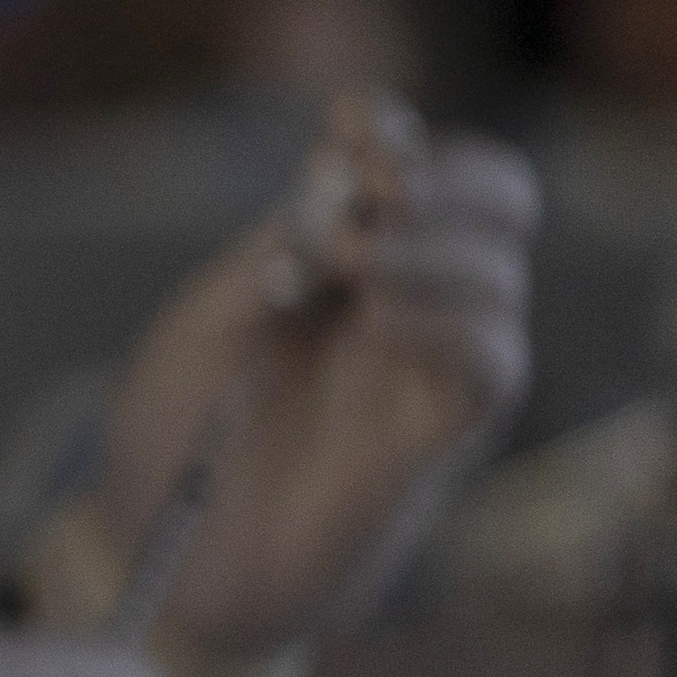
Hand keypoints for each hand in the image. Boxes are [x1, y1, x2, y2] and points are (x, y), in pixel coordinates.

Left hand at [31, 99, 534, 664]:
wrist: (173, 553)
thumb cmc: (178, 433)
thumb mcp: (203, 320)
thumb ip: (275, 244)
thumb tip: (344, 160)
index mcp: (344, 256)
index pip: (413, 163)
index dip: (393, 133)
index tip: (354, 124)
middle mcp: (406, 299)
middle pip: (497, 200)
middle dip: (450, 175)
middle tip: (378, 189)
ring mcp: (432, 364)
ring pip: (504, 270)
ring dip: (435, 245)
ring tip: (352, 262)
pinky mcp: (444, 432)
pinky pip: (496, 358)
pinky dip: (450, 320)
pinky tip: (381, 319)